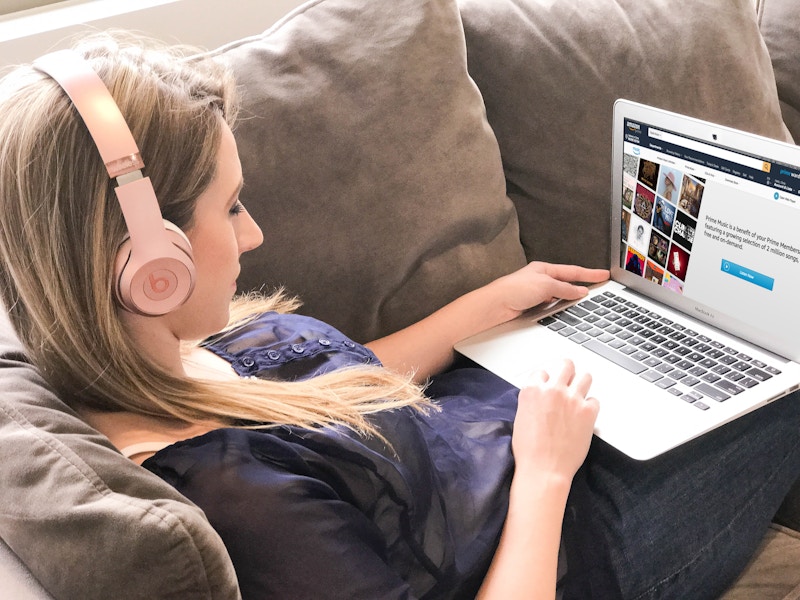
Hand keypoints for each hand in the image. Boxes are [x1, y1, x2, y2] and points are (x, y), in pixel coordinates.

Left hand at [492, 261, 608, 319]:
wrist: (496, 306)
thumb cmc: (514, 290)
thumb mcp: (545, 285)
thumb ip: (564, 288)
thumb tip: (579, 291)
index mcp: (544, 270)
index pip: (572, 271)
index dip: (589, 274)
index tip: (603, 274)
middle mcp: (540, 280)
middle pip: (567, 283)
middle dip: (582, 285)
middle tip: (599, 287)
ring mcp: (537, 294)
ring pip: (560, 296)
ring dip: (571, 298)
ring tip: (585, 301)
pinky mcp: (532, 307)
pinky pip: (552, 306)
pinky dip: (560, 307)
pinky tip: (564, 310)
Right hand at [511, 359, 598, 481]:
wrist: (544, 468)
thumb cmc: (529, 450)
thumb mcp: (521, 418)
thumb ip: (533, 401)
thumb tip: (541, 398)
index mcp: (532, 390)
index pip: (542, 372)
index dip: (546, 380)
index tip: (548, 385)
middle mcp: (553, 390)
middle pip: (567, 366)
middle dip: (567, 371)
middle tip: (568, 378)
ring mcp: (572, 399)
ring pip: (585, 377)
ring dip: (582, 384)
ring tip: (580, 393)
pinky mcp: (588, 412)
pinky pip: (595, 400)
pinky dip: (590, 406)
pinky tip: (584, 414)